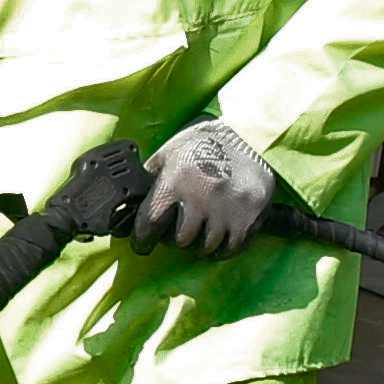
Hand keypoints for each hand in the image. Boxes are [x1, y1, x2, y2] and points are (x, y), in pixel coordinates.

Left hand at [135, 122, 285, 254]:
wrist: (248, 136)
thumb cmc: (204, 144)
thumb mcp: (169, 153)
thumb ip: (151, 179)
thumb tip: (133, 202)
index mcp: (176, 181)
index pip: (150, 224)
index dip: (142, 239)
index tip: (142, 244)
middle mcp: (201, 198)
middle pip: (181, 240)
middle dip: (177, 238)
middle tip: (179, 231)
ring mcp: (228, 209)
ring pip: (207, 247)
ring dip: (201, 244)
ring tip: (201, 232)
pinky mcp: (250, 216)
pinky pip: (232, 247)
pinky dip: (223, 247)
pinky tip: (220, 236)